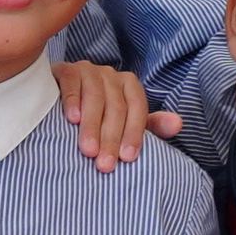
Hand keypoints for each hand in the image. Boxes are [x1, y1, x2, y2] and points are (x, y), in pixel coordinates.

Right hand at [55, 58, 179, 172]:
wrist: (57, 101)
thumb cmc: (96, 117)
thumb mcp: (124, 123)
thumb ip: (151, 126)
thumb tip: (178, 124)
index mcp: (129, 85)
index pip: (137, 107)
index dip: (134, 133)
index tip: (127, 158)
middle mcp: (110, 74)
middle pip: (116, 106)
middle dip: (111, 137)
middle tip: (104, 165)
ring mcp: (87, 70)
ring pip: (95, 96)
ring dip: (92, 125)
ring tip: (88, 150)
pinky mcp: (65, 69)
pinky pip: (72, 83)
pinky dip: (73, 101)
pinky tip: (72, 120)